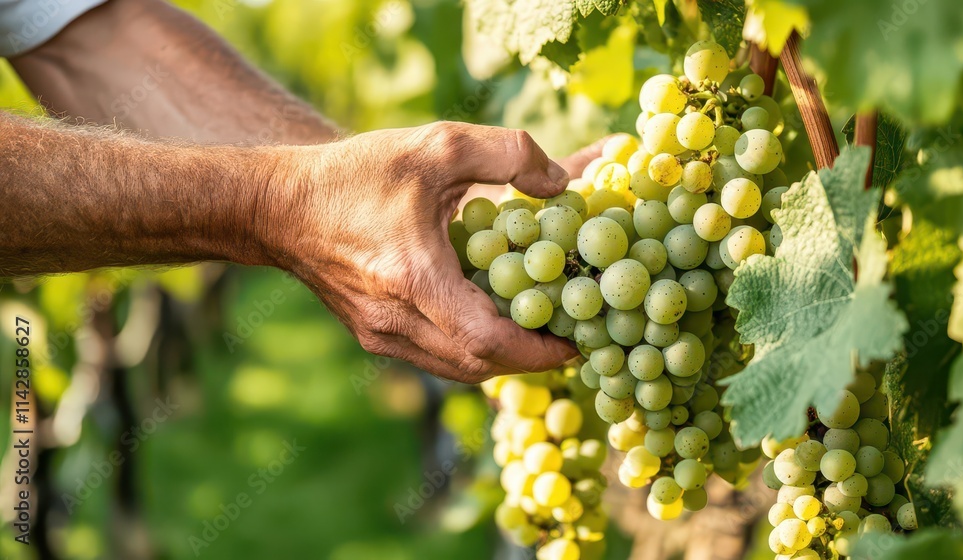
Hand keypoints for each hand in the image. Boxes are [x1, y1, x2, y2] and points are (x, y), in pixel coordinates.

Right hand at [263, 122, 581, 382]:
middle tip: (572, 335)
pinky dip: (473, 350)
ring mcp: (381, 336)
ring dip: (505, 358)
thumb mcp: (435, 145)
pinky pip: (438, 358)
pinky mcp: (373, 336)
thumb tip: (560, 183)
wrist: (278, 206)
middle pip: (480, 366)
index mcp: (412, 278)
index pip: (488, 340)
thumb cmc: (355, 174)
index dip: (540, 347)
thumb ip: (507, 153)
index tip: (578, 338)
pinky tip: (492, 320)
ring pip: (459, 369)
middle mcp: (395, 320)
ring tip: (541, 332)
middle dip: (532, 357)